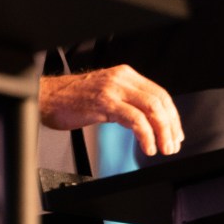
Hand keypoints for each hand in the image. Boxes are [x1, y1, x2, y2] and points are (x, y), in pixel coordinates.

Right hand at [38, 64, 184, 156]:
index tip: (175, 133)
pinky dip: (146, 135)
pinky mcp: (105, 102)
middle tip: (172, 144)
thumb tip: (149, 122)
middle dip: (171, 125)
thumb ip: (127, 102)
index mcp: (126, 75)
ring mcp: (114, 89)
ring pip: (151, 108)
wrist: (47, 97)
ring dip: (162, 132)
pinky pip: (134, 119)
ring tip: (162, 148)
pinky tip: (147, 146)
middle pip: (160, 100)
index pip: (160, 93)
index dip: (172, 116)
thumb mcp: (106, 95)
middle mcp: (123, 78)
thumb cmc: (73, 99)